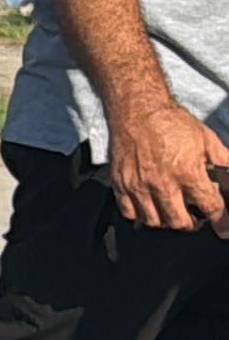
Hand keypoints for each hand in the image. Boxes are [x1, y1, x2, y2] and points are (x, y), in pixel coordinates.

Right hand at [107, 96, 228, 232]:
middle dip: (192, 225)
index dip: (221, 221)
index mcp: (187, 172)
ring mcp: (138, 186)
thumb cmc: (172, 122)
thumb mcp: (206, 140)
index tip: (224, 229)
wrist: (138, 110)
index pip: (210, 207)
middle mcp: (162, 183)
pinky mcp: (121, 184)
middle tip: (196, 219)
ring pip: (154, 222)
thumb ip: (223, 161)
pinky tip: (150, 207)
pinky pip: (129, 213)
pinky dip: (141, 215)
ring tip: (173, 214)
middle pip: (179, 223)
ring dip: (167, 222)